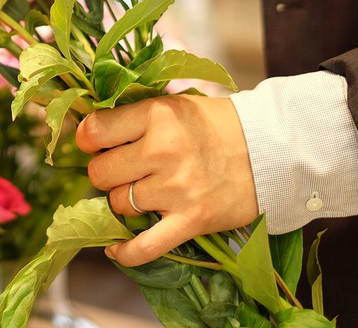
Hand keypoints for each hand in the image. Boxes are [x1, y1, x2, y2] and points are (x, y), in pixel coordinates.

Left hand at [76, 94, 258, 266]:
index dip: (88, 139)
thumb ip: (134, 115)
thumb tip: (89, 129)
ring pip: (119, 204)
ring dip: (125, 201)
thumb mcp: (173, 106)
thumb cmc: (217, 125)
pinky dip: (125, 251)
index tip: (94, 143)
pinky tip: (115, 248)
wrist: (270, 150)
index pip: (95, 131)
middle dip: (106, 172)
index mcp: (157, 116)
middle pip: (101, 173)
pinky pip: (144, 246)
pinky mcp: (190, 221)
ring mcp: (176, 189)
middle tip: (123, 169)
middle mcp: (162, 152)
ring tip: (145, 191)